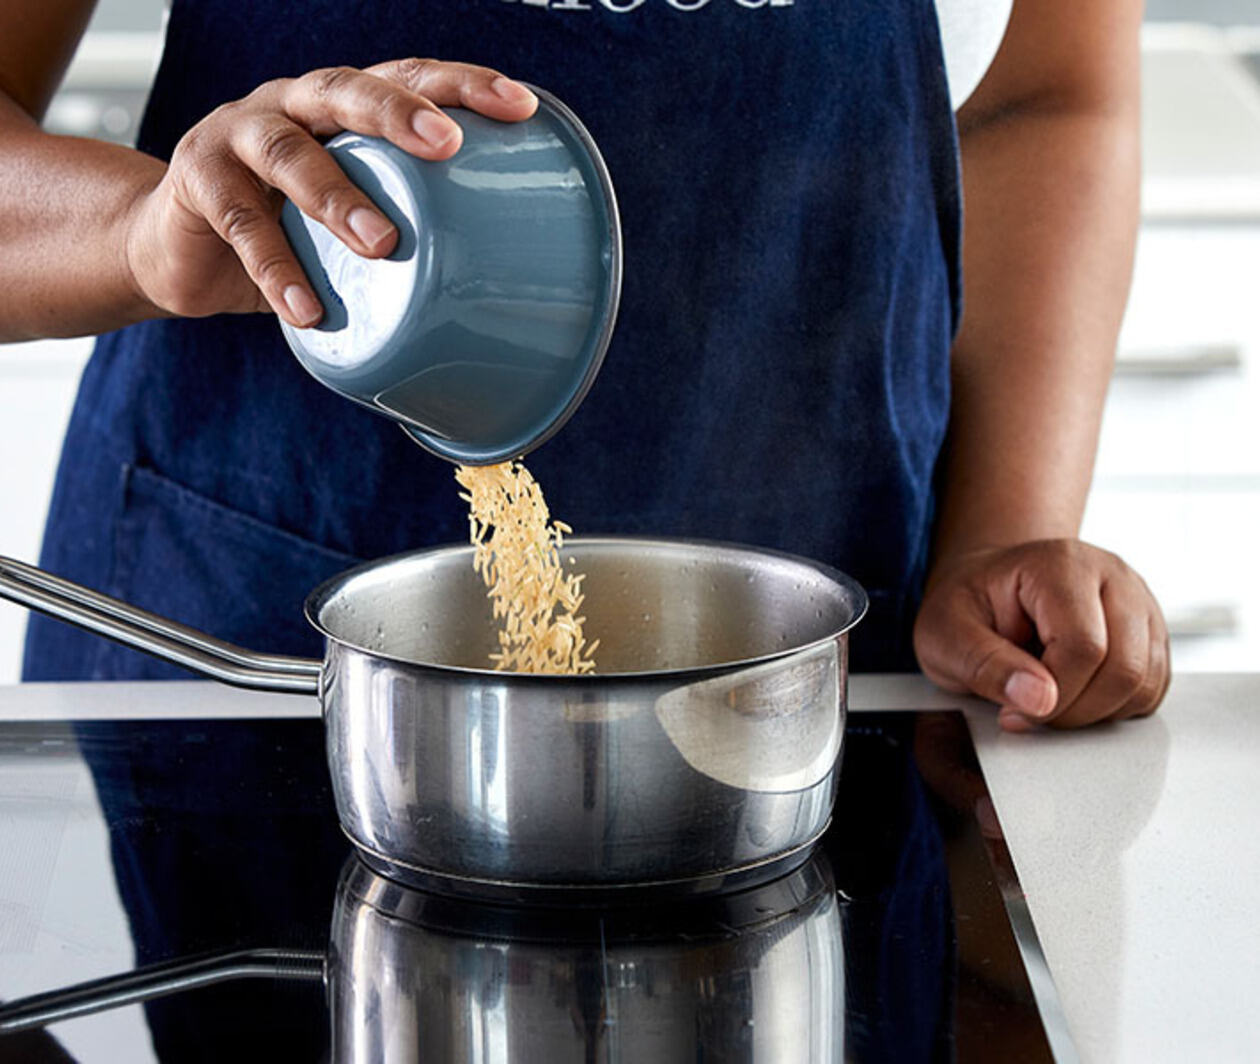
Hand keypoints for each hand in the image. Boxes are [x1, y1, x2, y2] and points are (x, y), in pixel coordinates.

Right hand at [123, 59, 537, 325]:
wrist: (179, 249)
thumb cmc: (287, 232)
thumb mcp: (349, 222)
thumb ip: (401, 228)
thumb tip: (499, 285)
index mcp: (338, 107)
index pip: (403, 76)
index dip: (459, 84)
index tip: (519, 106)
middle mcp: (289, 105)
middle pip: (344, 90)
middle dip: (397, 112)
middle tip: (446, 146)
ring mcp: (236, 136)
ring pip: (287, 152)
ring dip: (338, 197)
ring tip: (383, 244)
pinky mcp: (196, 183)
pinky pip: (240, 226)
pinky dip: (276, 271)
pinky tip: (307, 310)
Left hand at [913, 539, 1169, 730]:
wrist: (988, 587)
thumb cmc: (969, 605)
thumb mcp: (946, 632)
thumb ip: (984, 663)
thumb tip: (1038, 699)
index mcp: (1061, 564)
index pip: (1084, 647)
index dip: (1052, 696)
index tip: (1013, 710)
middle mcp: (1112, 577)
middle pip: (1125, 668)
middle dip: (1075, 710)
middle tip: (1029, 712)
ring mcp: (1138, 604)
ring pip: (1145, 683)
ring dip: (1095, 712)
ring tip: (1046, 698)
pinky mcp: (1148, 634)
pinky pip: (1152, 689)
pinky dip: (1114, 708)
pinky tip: (1072, 695)